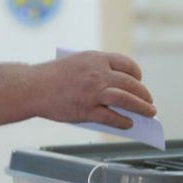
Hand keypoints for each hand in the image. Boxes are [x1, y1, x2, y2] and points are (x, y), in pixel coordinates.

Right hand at [33, 51, 155, 128]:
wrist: (32, 87)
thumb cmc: (52, 77)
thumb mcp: (77, 63)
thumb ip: (96, 72)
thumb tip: (117, 92)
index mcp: (96, 58)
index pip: (126, 64)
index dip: (137, 75)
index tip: (140, 81)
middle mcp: (98, 74)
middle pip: (131, 84)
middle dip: (144, 94)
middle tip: (149, 102)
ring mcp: (93, 92)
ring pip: (126, 100)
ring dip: (142, 107)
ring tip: (150, 113)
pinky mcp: (87, 110)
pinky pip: (111, 117)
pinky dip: (123, 121)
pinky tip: (129, 124)